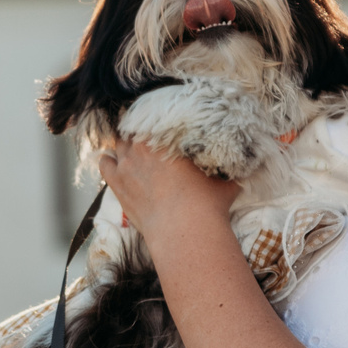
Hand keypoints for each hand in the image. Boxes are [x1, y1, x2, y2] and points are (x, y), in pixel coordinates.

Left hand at [98, 137, 238, 240]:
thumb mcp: (226, 180)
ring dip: (127, 145)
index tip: (168, 129)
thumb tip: (242, 165)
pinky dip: (109, 160)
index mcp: (170, 137)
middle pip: (139, 128)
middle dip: (145, 133)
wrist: (185, 228)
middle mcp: (146, 143)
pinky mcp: (116, 182)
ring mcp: (127, 162)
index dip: (164, 123)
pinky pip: (104, 162)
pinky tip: (115, 162)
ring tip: (135, 152)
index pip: (161, 118)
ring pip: (121, 142)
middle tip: (153, 141)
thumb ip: (228, 169)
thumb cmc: (208, 202)